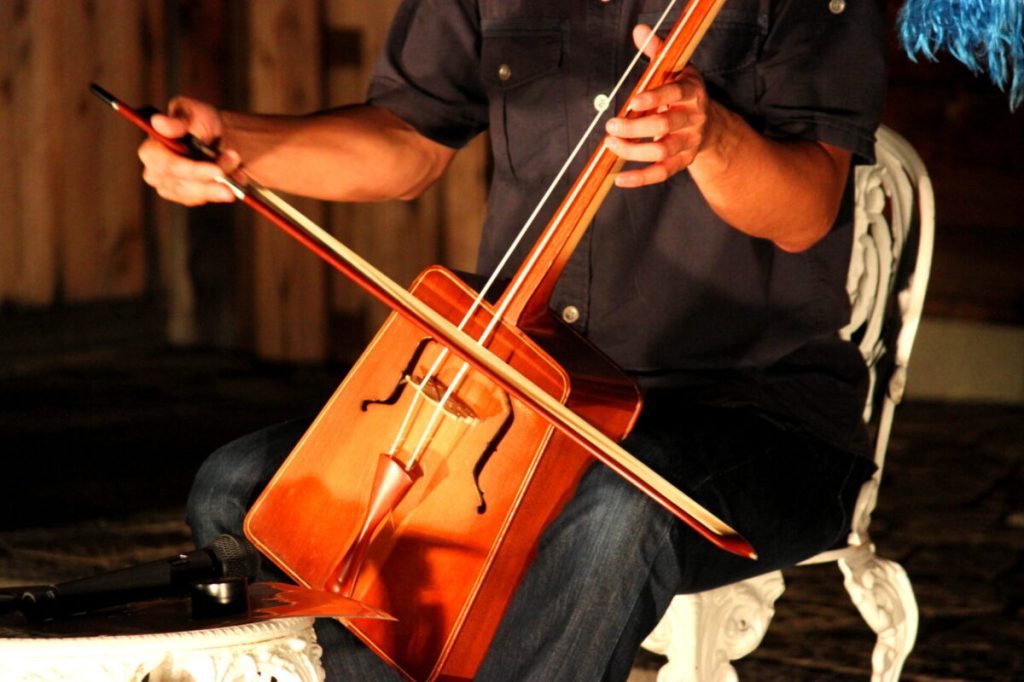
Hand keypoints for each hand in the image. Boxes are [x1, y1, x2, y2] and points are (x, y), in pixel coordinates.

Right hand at [138, 96, 240, 205]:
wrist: (215, 136)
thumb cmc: (199, 120)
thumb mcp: (191, 112)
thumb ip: (177, 121)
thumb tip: (158, 121)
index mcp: (151, 149)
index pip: (169, 166)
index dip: (193, 170)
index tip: (218, 171)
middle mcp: (154, 172)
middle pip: (183, 184)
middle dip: (212, 179)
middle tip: (236, 173)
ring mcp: (168, 187)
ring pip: (197, 194)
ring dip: (220, 185)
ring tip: (239, 174)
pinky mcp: (184, 197)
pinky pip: (204, 199)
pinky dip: (220, 191)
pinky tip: (235, 182)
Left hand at [605, 24, 715, 187]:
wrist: (710, 123)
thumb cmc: (684, 93)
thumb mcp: (675, 69)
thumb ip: (657, 52)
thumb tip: (639, 31)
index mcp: (692, 92)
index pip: (674, 94)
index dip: (655, 98)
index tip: (633, 101)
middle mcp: (693, 119)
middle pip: (664, 126)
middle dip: (635, 128)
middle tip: (611, 126)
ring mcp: (689, 142)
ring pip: (662, 152)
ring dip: (633, 151)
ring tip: (611, 144)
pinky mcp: (683, 161)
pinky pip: (662, 174)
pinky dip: (641, 178)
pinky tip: (620, 178)